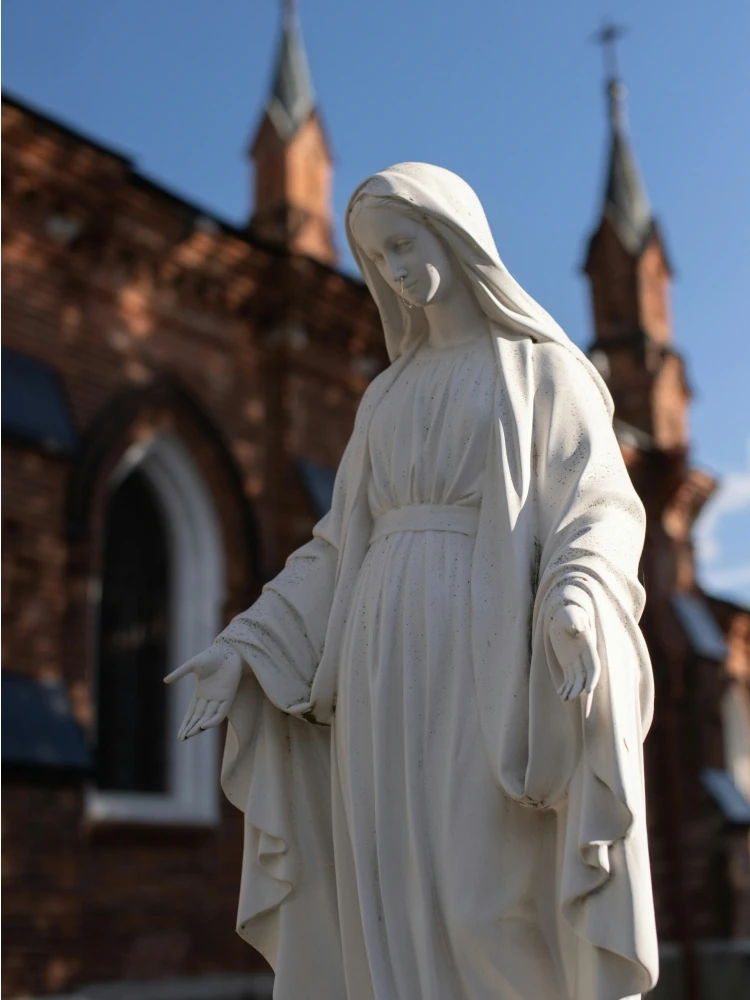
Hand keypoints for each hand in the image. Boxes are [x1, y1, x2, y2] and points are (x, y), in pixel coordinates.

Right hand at [164, 642, 243, 740]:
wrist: (229, 650)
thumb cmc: (211, 655)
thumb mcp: (192, 665)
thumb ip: (179, 673)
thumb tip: (165, 681)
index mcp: (200, 692)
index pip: (191, 712)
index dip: (185, 723)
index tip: (179, 735)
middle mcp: (209, 698)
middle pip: (198, 718)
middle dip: (190, 728)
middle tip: (182, 738)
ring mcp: (219, 698)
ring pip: (208, 717)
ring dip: (199, 726)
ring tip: (190, 734)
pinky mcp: (229, 696)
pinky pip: (220, 712)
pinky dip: (213, 720)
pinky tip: (203, 725)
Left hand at [548, 603, 600, 717]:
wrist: (564, 615)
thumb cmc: (568, 613)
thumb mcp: (570, 616)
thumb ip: (575, 621)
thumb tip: (578, 628)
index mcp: (589, 647)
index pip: (593, 666)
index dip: (592, 678)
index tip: (588, 690)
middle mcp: (585, 657)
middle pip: (586, 677)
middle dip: (581, 690)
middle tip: (573, 700)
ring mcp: (577, 661)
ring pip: (577, 681)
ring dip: (572, 691)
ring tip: (565, 699)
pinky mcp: (568, 664)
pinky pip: (569, 679)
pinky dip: (565, 687)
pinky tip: (560, 694)